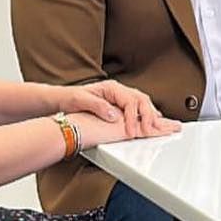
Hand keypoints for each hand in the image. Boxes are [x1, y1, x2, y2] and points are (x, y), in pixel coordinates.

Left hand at [58, 80, 181, 139]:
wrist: (62, 98)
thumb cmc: (69, 98)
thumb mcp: (80, 100)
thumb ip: (97, 106)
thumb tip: (114, 115)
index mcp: (111, 88)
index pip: (130, 101)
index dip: (133, 117)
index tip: (132, 132)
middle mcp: (118, 91)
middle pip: (142, 100)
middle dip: (148, 116)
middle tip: (149, 131)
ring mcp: (120, 97)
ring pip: (143, 104)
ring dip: (151, 116)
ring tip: (159, 127)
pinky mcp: (120, 105)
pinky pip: (139, 109)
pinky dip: (147, 117)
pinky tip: (152, 124)